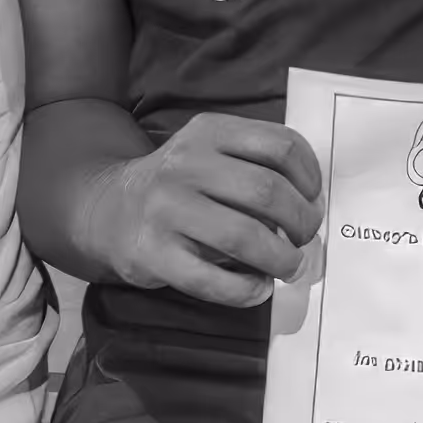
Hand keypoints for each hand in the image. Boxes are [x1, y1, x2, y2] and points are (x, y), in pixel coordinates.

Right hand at [89, 114, 324, 308]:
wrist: (108, 210)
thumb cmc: (180, 187)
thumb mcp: (212, 154)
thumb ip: (257, 167)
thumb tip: (312, 211)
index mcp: (209, 132)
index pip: (280, 144)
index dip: (311, 176)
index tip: (314, 199)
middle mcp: (185, 164)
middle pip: (268, 191)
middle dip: (302, 222)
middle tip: (305, 239)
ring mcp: (166, 208)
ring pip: (245, 235)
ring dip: (281, 259)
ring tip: (290, 267)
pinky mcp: (152, 253)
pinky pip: (212, 280)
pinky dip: (246, 290)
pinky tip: (257, 288)